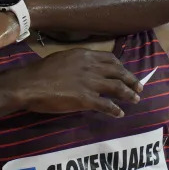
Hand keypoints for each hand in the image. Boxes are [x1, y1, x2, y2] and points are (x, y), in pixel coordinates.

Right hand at [2, 49, 142, 117]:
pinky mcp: (85, 99)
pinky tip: (119, 113)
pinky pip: (106, 105)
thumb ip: (78, 63)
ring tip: (135, 100)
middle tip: (139, 87)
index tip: (127, 72)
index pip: (111, 59)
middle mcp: (91, 67)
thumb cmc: (41, 72)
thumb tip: (86, 69)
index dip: (122, 67)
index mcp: (84, 55)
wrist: (29, 84)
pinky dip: (115, 110)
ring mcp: (89, 83)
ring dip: (129, 94)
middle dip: (131, 80)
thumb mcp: (62, 59)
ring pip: (117, 88)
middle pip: (118, 72)